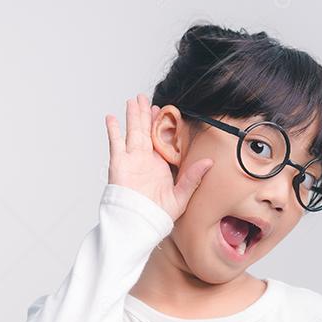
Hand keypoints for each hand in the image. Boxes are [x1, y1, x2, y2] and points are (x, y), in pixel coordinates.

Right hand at [105, 93, 213, 220]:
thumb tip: (209, 162)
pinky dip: (113, 130)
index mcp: (160, 165)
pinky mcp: (119, 163)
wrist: (140, 223)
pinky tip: (112, 117)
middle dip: (145, 114)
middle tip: (145, 98)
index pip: (161, 139)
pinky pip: (115, 143)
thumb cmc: (159, 214)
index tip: (164, 110)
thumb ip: (193, 177)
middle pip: (145, 130)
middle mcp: (145, 159)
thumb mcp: (182, 195)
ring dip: (133, 115)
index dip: (161, 124)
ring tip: (134, 100)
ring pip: (132, 131)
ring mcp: (131, 159)